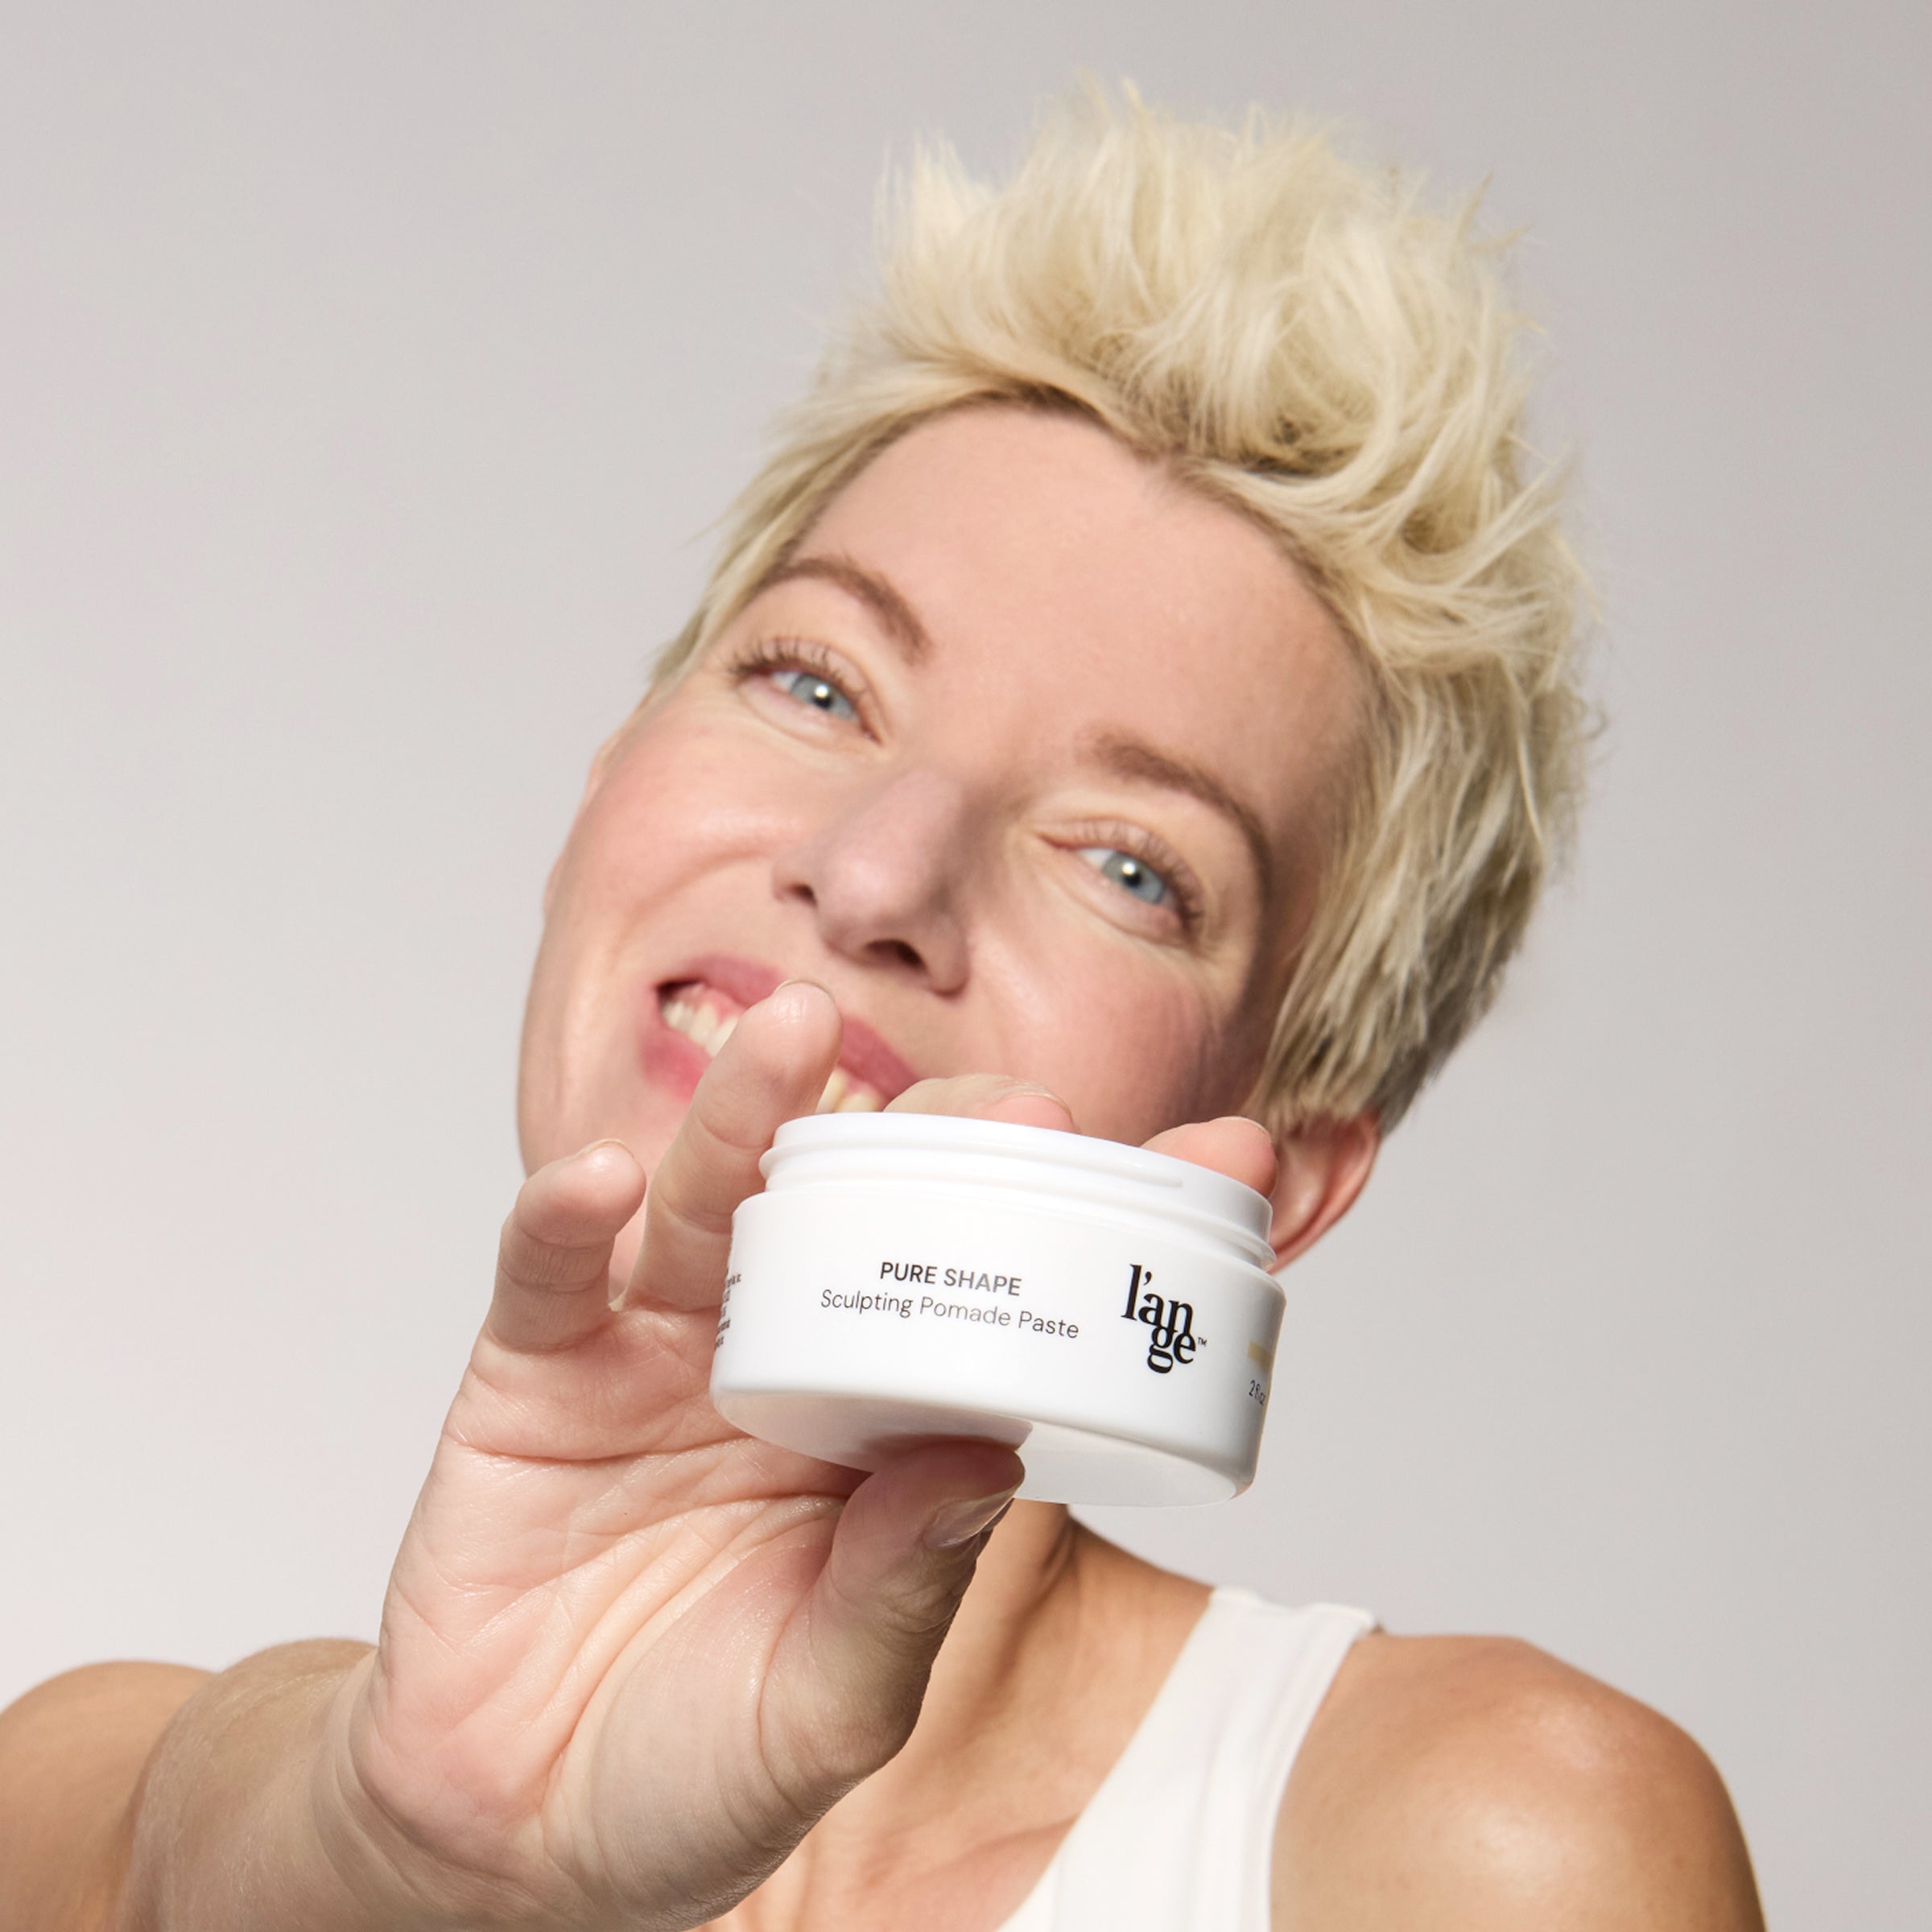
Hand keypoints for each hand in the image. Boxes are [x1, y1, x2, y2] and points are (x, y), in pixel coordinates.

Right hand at [321, 984, 1275, 1929]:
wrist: (511, 1834)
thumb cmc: (690, 1772)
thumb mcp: (823, 1713)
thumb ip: (896, 1596)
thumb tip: (984, 1459)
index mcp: (880, 1434)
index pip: (1004, 1305)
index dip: (1100, 1228)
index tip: (1224, 1159)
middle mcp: (783, 1363)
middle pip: (866, 1218)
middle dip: (940, 1148)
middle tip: (1017, 1105)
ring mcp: (657, 1356)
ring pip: (710, 1206)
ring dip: (745, 1115)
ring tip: (794, 1036)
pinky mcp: (533, 1375)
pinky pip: (548, 1277)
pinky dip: (564, 1222)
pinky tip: (600, 1179)